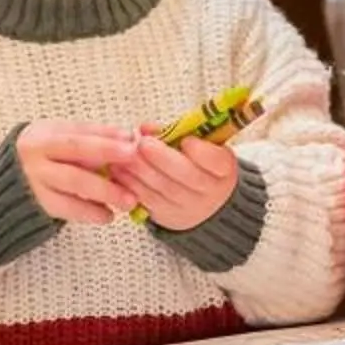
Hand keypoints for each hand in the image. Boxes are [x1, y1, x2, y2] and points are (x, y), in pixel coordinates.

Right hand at [17, 121, 143, 223]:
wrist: (12, 174)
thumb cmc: (47, 150)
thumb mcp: (63, 135)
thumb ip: (94, 136)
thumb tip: (129, 138)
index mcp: (44, 137)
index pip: (78, 139)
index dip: (105, 142)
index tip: (132, 146)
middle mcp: (35, 159)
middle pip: (73, 166)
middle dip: (107, 175)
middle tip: (133, 178)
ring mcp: (35, 183)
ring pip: (72, 188)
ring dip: (103, 195)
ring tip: (129, 201)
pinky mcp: (40, 205)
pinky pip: (67, 210)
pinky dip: (90, 213)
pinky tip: (108, 215)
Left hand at [111, 135, 238, 233]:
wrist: (204, 202)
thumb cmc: (199, 165)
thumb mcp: (199, 145)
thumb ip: (176, 133)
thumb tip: (146, 128)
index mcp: (224, 169)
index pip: (216, 161)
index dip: (201, 151)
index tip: (186, 140)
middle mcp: (210, 191)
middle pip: (186, 175)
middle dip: (161, 158)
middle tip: (143, 143)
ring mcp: (189, 207)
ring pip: (162, 188)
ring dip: (140, 170)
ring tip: (125, 154)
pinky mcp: (168, 216)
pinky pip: (148, 200)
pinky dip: (131, 184)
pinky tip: (120, 170)